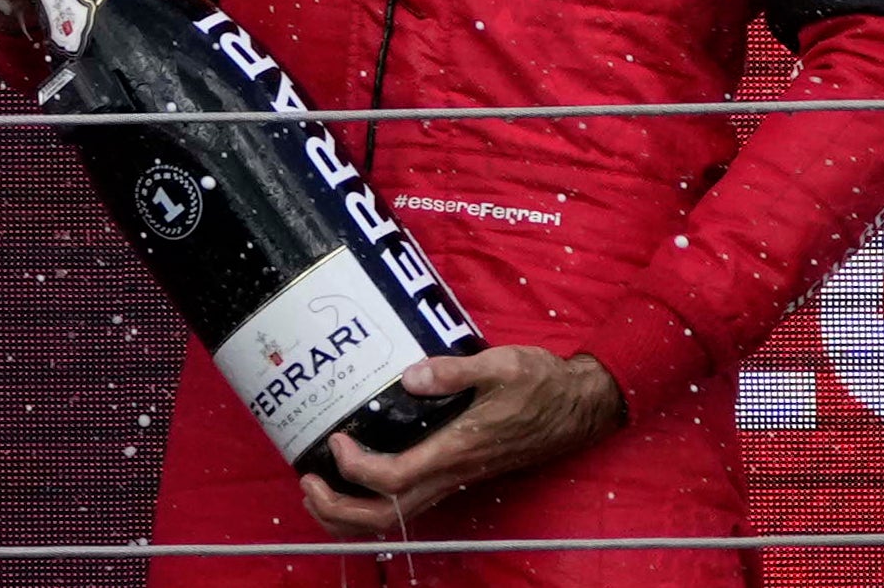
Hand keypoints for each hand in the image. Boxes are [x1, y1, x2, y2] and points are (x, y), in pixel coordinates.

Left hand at [299, 348, 625, 536]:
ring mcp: (453, 480)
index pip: (395, 478)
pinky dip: (372, 502)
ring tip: (317, 489)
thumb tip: (409, 375)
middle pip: (384, 516)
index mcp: (457, 450)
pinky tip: (357, 478)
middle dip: (337, 510)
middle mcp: (451, 474)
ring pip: (393, 518)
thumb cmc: (541, 385)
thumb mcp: (501, 364)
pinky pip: (406, 504)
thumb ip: (454, 370)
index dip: (358, 469)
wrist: (577, 409)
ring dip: (348, 513)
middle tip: (307, 482)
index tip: (338, 441)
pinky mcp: (456, 475)